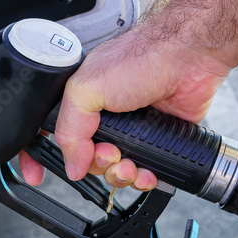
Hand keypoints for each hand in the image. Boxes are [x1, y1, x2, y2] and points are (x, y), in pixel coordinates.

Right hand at [18, 24, 230, 189]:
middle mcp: (104, 118)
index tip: (49, 170)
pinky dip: (144, 178)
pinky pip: (143, 172)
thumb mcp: (86, 90)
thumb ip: (69, 130)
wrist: (188, 59)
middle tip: (111, 152)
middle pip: (87, 160)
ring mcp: (131, 130)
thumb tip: (71, 165)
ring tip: (131, 164)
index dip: (50, 156)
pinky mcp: (156, 140)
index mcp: (82, 103)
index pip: (56, 136)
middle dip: (97, 165)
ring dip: (121, 175)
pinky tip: (148, 172)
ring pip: (115, 170)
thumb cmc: (141, 59)